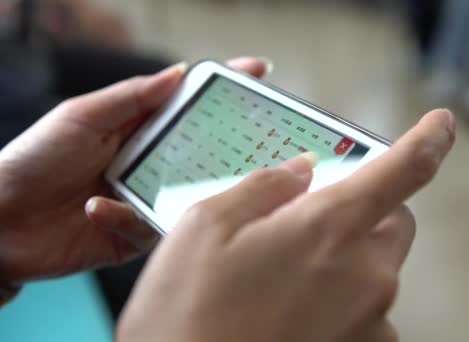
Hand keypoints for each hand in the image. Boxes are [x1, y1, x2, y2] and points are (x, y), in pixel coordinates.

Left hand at [0, 57, 268, 285]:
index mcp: (138, 128)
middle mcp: (150, 161)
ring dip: (176, 190)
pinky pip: (155, 226)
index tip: (256, 72)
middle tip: (245, 142)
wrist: (1, 222)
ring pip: (189, 193)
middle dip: (225, 145)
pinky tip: (96, 208)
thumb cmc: (33, 160)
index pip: (189, 104)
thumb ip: (131, 98)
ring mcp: (147, 196)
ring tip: (143, 184)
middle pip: (203, 149)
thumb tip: (179, 74)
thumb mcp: (81, 116)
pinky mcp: (138, 232)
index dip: (223, 89)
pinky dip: (126, 217)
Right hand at [117, 109, 454, 341]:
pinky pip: (366, 314)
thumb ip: (263, 188)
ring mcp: (370, 323)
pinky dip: (341, 303)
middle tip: (313, 220)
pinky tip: (291, 313)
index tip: (441, 125)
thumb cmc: (188, 319)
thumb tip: (299, 171)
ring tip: (283, 280)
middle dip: (365, 212)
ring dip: (345, 262)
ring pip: (376, 271)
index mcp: (330, 229)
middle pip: (393, 223)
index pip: (405, 169)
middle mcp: (366, 276)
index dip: (428, 140)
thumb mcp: (205, 228)